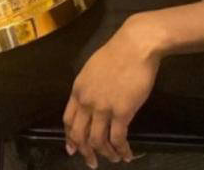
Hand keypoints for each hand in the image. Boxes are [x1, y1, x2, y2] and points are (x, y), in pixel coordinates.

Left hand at [63, 21, 161, 166]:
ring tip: (114, 159)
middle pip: (79, 135)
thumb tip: (92, 102)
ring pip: (98, 141)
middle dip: (85, 152)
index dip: (70, 138)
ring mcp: (103, 108)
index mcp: (78, 90)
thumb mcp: (93, 69)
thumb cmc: (117, 52)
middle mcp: (87, 102)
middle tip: (92, 162)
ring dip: (106, 154)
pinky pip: (118, 139)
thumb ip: (89, 87)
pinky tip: (128, 155)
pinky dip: (122, 150)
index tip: (73, 149)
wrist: (135, 45)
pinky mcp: (122, 112)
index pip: (68, 120)